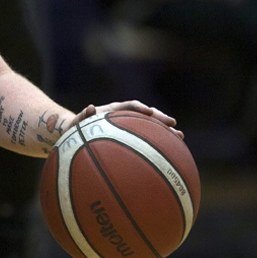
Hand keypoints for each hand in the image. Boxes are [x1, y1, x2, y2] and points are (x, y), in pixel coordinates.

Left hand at [69, 100, 183, 139]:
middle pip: (146, 114)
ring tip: (180, 137)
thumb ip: (83, 115)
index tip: (149, 112)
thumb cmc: (76, 127)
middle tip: (173, 124)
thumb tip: (90, 107)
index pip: (129, 105)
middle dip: (160, 118)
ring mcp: (129, 125)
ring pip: (150, 125)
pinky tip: (171, 152)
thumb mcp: (76, 122)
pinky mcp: (131, 134)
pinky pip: (147, 137)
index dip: (140, 108)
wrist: (77, 132)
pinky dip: (159, 141)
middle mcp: (124, 115)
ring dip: (165, 130)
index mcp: (113, 110)